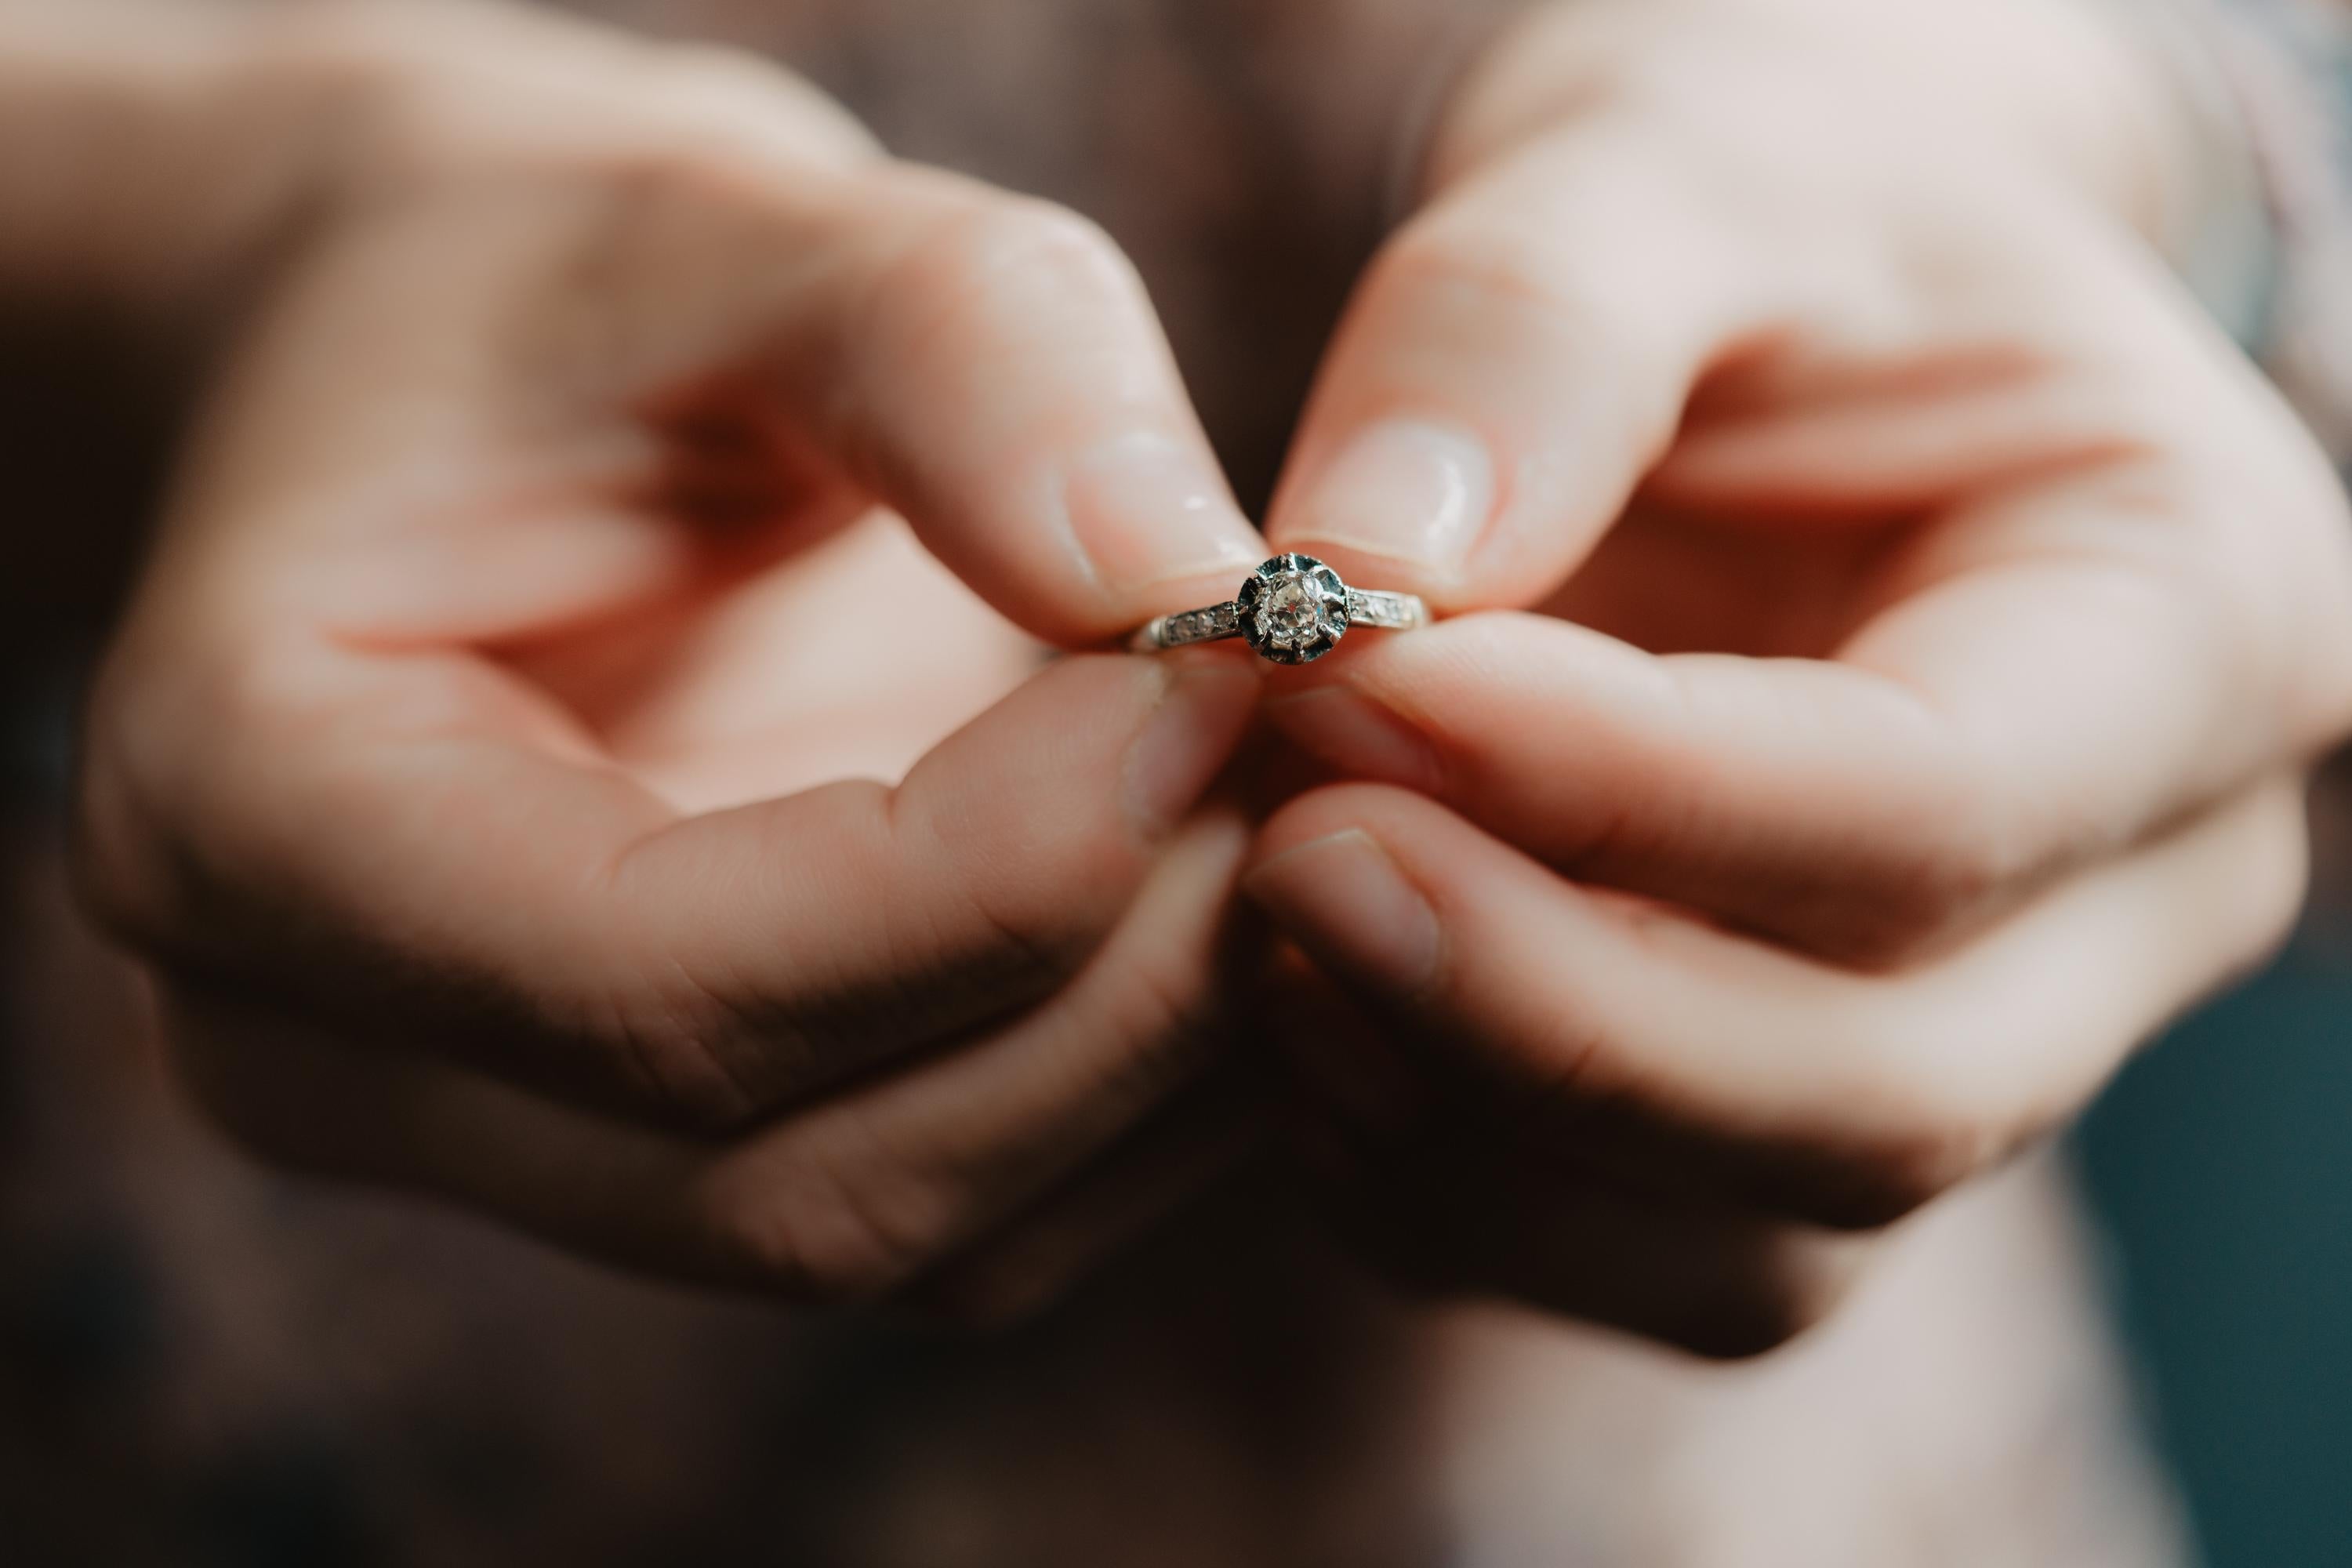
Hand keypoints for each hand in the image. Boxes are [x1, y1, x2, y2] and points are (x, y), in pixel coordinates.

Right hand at [72, 1, 1271, 1314]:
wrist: (467, 381)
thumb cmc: (549, 280)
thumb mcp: (716, 218)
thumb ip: (945, 348)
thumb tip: (1184, 569)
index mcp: (252, 821)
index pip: (664, 988)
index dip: (1003, 867)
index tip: (1234, 662)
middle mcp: (350, 1053)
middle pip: (811, 1180)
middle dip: (1122, 986)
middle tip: (1317, 746)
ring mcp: (519, 1137)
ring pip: (912, 1232)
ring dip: (1164, 1054)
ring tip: (1296, 798)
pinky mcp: (681, 1144)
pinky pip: (966, 1208)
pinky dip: (1143, 1090)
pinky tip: (1234, 890)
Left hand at [1242, 0, 2351, 1352]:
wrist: (1766, 345)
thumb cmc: (1753, 231)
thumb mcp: (1666, 176)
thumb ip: (1529, 329)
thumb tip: (1366, 567)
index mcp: (2189, 627)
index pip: (1934, 805)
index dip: (1622, 788)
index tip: (1346, 681)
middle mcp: (2129, 894)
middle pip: (1873, 1093)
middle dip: (1539, 1007)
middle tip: (1275, 847)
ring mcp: (1975, 1041)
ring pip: (1741, 1237)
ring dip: (1461, 1116)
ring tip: (1262, 908)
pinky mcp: (1791, 1120)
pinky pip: (1621, 1254)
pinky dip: (1433, 1173)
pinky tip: (1295, 1000)